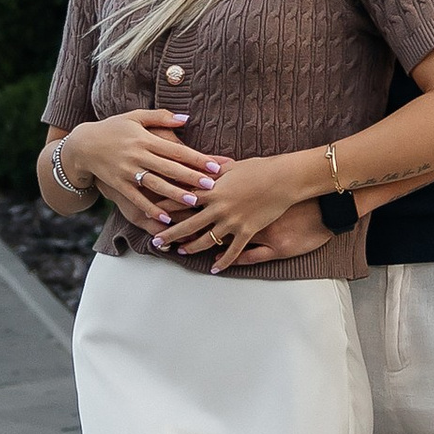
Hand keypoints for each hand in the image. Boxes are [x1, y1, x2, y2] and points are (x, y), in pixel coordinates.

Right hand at [68, 109, 222, 228]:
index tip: (215, 165)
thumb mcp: (135, 116)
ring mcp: (127, 171)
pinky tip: (165, 218)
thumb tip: (186, 118)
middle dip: (191, 177)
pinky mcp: (118, 184)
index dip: (196, 158)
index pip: (176, 149)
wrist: (83, 144)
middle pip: (169, 168)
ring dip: (175, 194)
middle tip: (212, 186)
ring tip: (194, 202)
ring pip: (155, 184)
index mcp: (145, 138)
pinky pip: (136, 198)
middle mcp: (137, 155)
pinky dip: (150, 208)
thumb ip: (160, 117)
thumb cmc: (113, 128)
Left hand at [165, 152, 328, 272]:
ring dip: (192, 247)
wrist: (284, 179)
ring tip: (181, 251)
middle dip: (170, 234)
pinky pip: (233, 251)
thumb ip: (214, 169)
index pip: (182, 198)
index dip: (164, 206)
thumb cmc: (259, 168)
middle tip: (156, 242)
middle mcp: (219, 207)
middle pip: (188, 224)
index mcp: (213, 189)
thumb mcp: (233, 166)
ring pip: (207, 240)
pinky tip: (214, 268)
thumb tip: (201, 165)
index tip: (149, 211)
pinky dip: (223, 261)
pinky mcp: (247, 231)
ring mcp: (233, 221)